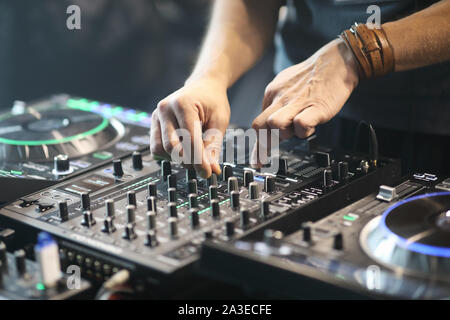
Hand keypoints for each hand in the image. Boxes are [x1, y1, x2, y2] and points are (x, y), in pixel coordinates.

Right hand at [150, 78, 229, 177]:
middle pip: (171, 146)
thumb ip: (214, 145)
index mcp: (183, 104)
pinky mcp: (154, 124)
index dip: (198, 160)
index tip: (207, 172)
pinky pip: (156, 147)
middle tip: (202, 165)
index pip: (189, 139)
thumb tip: (212, 169)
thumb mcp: (219, 121)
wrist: (203, 86)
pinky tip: (183, 150)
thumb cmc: (212, 101)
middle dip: (188, 161)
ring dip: (177, 158)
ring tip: (193, 155)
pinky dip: (169, 154)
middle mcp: (165, 108)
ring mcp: (157, 116)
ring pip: (160, 149)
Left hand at [251, 38, 358, 166]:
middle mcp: (280, 99)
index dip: (257, 142)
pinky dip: (303, 131)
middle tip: (270, 153)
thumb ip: (275, 104)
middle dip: (264, 143)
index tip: (257, 159)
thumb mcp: (285, 85)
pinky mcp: (315, 107)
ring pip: (274, 124)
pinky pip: (301, 124)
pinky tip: (309, 127)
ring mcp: (297, 103)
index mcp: (272, 94)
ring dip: (282, 134)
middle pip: (260, 126)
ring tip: (294, 132)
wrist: (337, 61)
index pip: (258, 122)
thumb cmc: (313, 76)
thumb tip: (269, 124)